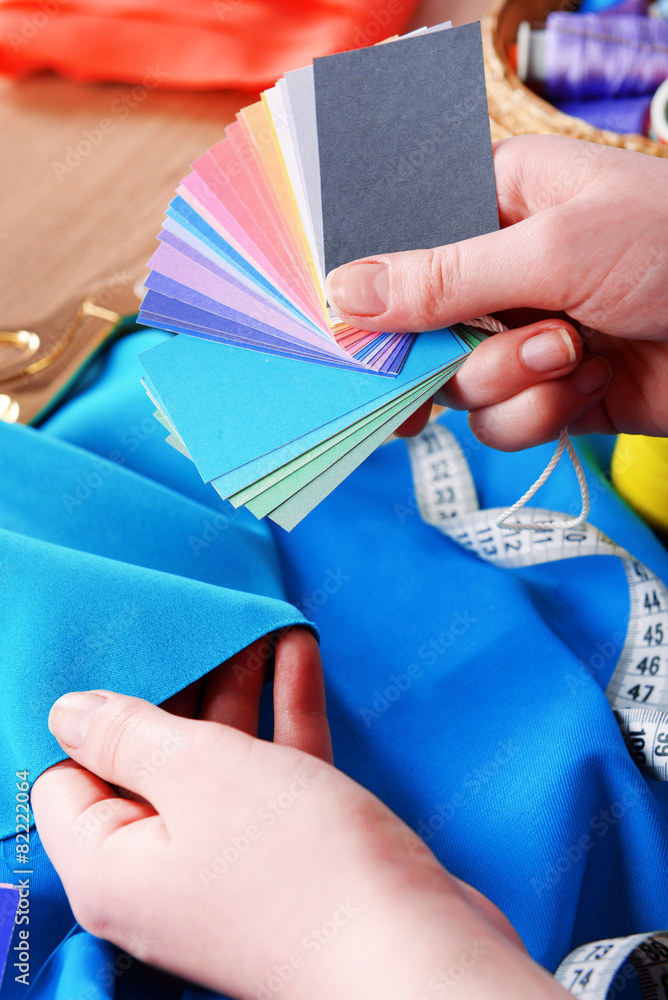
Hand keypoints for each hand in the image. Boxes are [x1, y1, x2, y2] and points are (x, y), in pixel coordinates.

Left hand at [32, 629, 564, 999]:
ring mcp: (228, 863)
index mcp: (112, 866)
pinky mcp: (288, 854)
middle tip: (197, 621)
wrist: (413, 953)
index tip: (126, 653)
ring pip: (220, 759)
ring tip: (253, 621)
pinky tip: (298, 652)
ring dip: (240, 687)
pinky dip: (283, 713)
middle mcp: (161, 869)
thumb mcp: (198, 772)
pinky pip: (273, 771)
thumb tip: (70, 712)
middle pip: (151, 759)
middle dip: (180, 685)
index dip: (93, 717)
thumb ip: (129, 733)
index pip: (69, 776)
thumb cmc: (298, 868)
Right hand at [325, 134, 667, 448]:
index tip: (356, 335)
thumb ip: (444, 277)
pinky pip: (501, 423)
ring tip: (573, 352)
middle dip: (460, 349)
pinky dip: (541, 414)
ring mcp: (523, 336)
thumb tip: (345, 291)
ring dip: (512, 381)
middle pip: (418, 332)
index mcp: (495, 204)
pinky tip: (590, 385)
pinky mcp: (549, 393)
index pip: (401, 249)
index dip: (375, 295)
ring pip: (457, 386)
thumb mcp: (553, 249)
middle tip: (495, 345)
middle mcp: (501, 271)